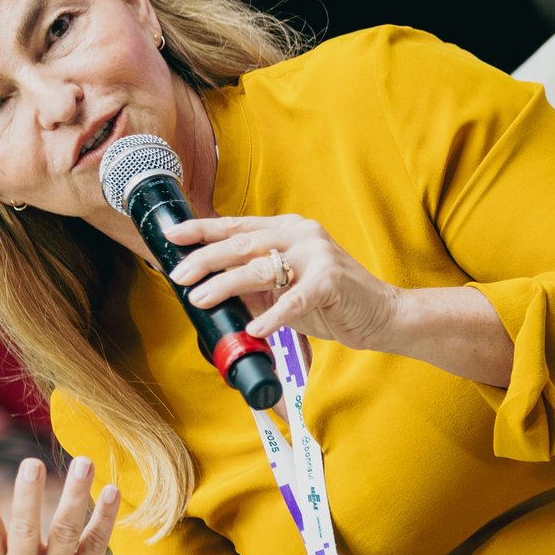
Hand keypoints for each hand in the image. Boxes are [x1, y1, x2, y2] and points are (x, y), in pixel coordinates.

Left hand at [165, 212, 401, 348]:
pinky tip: (255, 328)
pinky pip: (293, 301)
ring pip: (261, 268)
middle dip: (205, 259)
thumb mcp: (285, 289)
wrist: (383, 315)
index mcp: (289, 230)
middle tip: (179, 274)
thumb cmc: (332, 302)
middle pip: (242, 244)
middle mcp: (302, 235)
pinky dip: (272, 316)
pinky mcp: (331, 281)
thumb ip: (254, 286)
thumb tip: (209, 290)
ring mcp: (318, 255)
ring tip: (201, 299)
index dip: (202, 230)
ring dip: (226, 285)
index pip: (237, 226)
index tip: (171, 235)